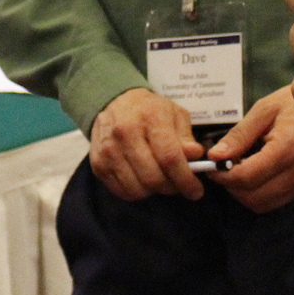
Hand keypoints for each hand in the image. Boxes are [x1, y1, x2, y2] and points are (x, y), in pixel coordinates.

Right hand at [89, 87, 203, 200]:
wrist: (115, 102)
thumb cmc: (151, 110)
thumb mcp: (175, 115)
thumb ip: (186, 137)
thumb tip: (195, 156)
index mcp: (150, 117)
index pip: (169, 157)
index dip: (185, 179)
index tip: (196, 191)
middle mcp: (125, 132)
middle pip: (153, 177)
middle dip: (171, 188)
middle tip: (178, 185)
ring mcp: (109, 149)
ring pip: (137, 189)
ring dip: (154, 192)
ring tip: (160, 180)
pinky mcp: (98, 163)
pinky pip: (121, 191)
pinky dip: (136, 192)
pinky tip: (142, 179)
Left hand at [203, 85, 293, 212]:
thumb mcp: (263, 110)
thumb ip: (239, 135)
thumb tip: (215, 156)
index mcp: (287, 149)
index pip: (247, 177)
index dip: (223, 175)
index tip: (211, 165)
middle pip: (253, 196)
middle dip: (231, 186)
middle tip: (222, 168)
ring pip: (262, 204)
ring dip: (243, 192)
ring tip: (237, 170)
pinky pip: (274, 202)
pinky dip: (257, 194)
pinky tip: (253, 173)